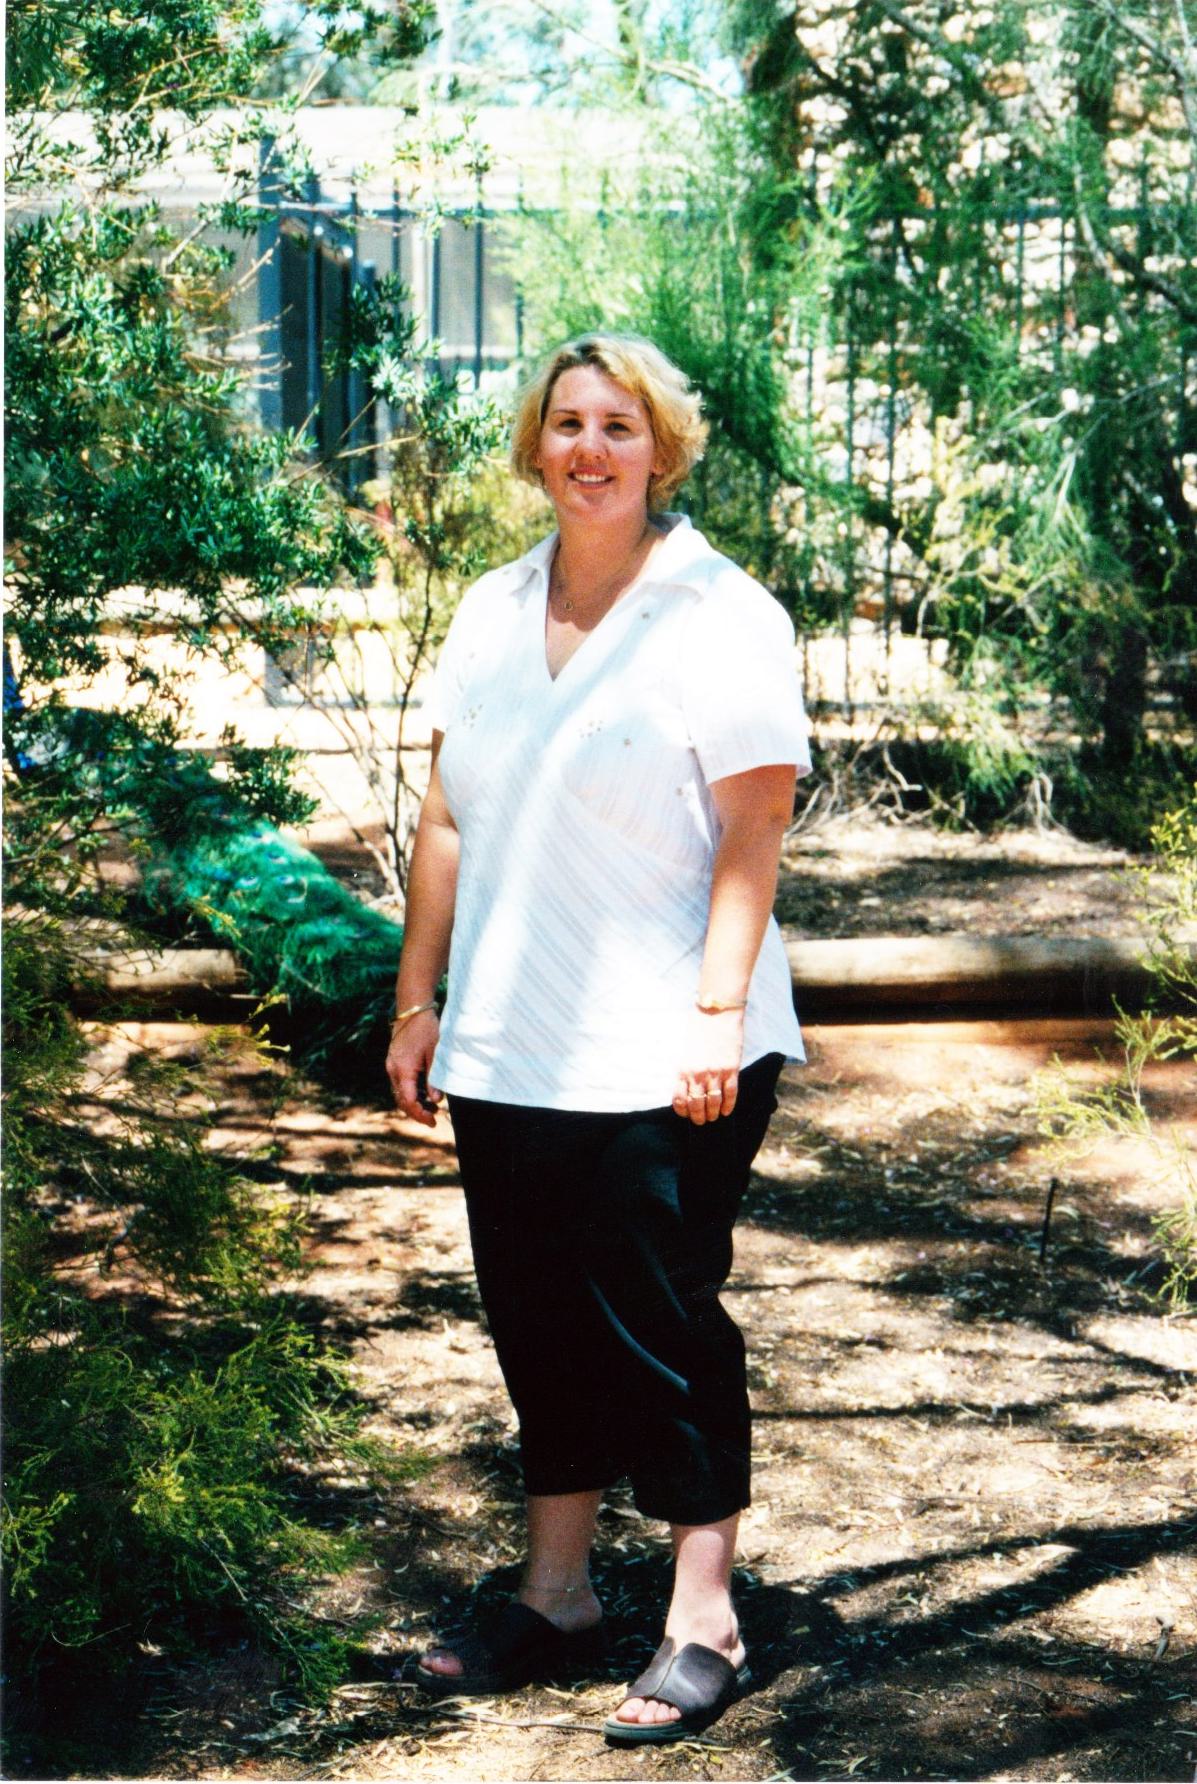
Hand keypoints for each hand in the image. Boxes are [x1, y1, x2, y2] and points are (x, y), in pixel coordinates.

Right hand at [386, 1008, 443, 1126]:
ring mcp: (392, 1065)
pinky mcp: (394, 1061)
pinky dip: (411, 1091)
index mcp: (403, 1070)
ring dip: (414, 1102)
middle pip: (402, 1100)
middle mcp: (393, 1070)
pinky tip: (424, 1091)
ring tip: (433, 1106)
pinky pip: (400, 1082)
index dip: (420, 1115)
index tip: (433, 1121)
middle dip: (416, 1112)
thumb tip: (436, 1100)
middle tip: (434, 1118)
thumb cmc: (426, 1029)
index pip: (409, 1101)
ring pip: (400, 1092)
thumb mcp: (435, 1054)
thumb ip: (433, 1079)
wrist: (412, 1009)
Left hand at [672, 1007, 744, 1124]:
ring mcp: (715, 1073)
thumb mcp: (685, 1050)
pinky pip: (730, 1093)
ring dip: (713, 1113)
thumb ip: (686, 1069)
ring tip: (713, 1117)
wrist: (716, 1013)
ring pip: (713, 1102)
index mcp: (683, 1069)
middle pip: (697, 1105)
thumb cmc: (698, 1029)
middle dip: (698, 1117)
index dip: (683, 1111)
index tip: (686, 1114)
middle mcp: (697, 1074)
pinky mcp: (731, 1069)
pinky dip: (729, 1105)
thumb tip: (687, 1088)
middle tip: (701, 1121)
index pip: (679, 1099)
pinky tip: (727, 1111)